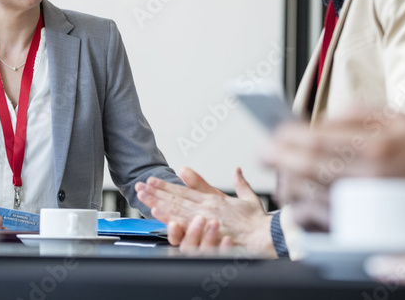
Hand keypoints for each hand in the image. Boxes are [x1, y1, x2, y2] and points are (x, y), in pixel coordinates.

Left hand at [135, 167, 274, 255]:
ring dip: (159, 201)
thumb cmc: (257, 221)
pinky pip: (184, 224)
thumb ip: (240, 182)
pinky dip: (170, 217)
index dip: (167, 185)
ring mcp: (205, 219)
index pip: (185, 190)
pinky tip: (158, 213)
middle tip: (140, 186)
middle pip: (176, 198)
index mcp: (214, 199)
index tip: (153, 180)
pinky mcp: (207, 231)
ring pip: (176, 208)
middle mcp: (207, 207)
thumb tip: (236, 169)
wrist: (264, 235)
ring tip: (143, 197)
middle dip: (156, 192)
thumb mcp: (248, 197)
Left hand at [261, 109, 404, 230]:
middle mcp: (368, 180)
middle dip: (276, 157)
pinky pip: (319, 222)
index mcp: (375, 147)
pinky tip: (303, 194)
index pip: (313, 140)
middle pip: (303, 169)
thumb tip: (313, 122)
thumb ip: (351, 115)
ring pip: (306, 196)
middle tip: (265, 151)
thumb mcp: (394, 117)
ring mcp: (365, 209)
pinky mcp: (363, 229)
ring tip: (284, 170)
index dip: (284, 136)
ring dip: (287, 181)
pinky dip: (303, 207)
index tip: (272, 132)